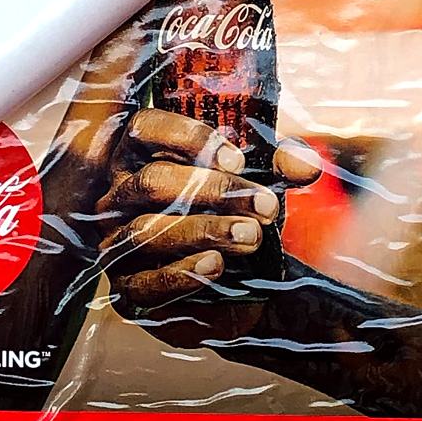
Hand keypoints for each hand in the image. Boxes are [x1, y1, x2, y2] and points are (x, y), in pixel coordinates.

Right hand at [103, 110, 320, 312]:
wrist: (235, 292)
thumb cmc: (233, 221)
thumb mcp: (256, 187)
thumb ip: (278, 170)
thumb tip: (305, 164)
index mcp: (141, 157)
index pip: (145, 128)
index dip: (188, 138)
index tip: (238, 158)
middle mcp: (120, 196)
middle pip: (151, 182)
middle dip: (212, 191)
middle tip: (264, 205)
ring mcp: (116, 243)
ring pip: (147, 231)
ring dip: (204, 231)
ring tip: (251, 237)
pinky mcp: (126, 290)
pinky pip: (145, 281)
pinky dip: (182, 274)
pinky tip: (216, 266)